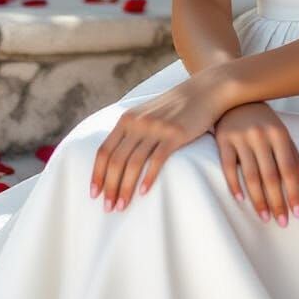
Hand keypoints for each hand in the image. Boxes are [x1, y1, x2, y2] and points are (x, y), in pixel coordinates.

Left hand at [89, 73, 220, 212]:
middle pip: (116, 161)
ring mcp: (156, 128)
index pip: (104, 151)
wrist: (205, 90)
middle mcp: (138, 123)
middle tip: (108, 208)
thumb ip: (131, 129)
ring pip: (133, 163)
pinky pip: (157, 160)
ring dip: (125, 188)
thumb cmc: (175, 106)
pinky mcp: (175, 134)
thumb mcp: (147, 112)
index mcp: (127, 119)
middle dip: (110, 187)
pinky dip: (148, 178)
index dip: (97, 174)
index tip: (94, 194)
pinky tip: (144, 193)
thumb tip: (116, 157)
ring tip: (122, 206)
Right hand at [213, 102, 298, 227]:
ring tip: (265, 217)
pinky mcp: (223, 139)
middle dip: (277, 201)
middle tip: (282, 222)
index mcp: (279, 133)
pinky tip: (241, 200)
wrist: (236, 98)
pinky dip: (234, 185)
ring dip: (258, 199)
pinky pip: (228, 167)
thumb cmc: (264, 121)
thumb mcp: (282, 135)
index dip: (293, 192)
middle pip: (270, 175)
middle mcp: (261, 134)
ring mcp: (241, 137)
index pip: (289, 169)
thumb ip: (295, 159)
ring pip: (250, 175)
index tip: (297, 213)